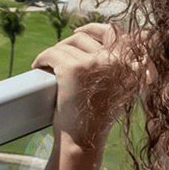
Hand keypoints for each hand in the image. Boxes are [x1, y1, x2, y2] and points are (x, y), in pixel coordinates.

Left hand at [31, 23, 137, 149]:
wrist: (83, 140)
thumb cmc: (98, 120)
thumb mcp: (121, 92)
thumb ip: (122, 69)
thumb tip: (115, 46)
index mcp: (130, 65)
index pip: (115, 34)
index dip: (96, 29)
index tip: (81, 31)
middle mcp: (116, 60)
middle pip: (85, 37)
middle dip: (69, 42)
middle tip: (60, 52)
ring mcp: (94, 62)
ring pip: (67, 46)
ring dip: (55, 54)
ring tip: (49, 65)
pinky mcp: (73, 68)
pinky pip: (51, 54)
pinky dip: (42, 59)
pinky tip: (38, 67)